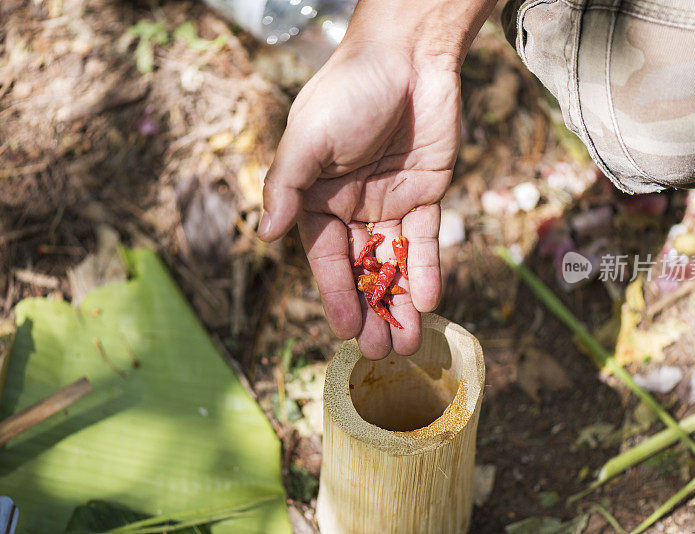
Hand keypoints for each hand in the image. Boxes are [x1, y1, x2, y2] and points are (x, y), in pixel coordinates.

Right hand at [257, 39, 459, 358]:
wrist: (408, 55)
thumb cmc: (348, 92)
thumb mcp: (307, 139)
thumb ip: (286, 187)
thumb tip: (266, 235)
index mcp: (317, 197)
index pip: (326, 257)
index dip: (336, 294)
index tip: (344, 331)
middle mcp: (352, 205)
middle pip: (362, 268)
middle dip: (371, 310)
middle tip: (383, 352)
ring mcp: (391, 201)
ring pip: (395, 261)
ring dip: (400, 302)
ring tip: (409, 343)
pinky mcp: (427, 192)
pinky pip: (426, 239)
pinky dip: (428, 270)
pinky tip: (429, 302)